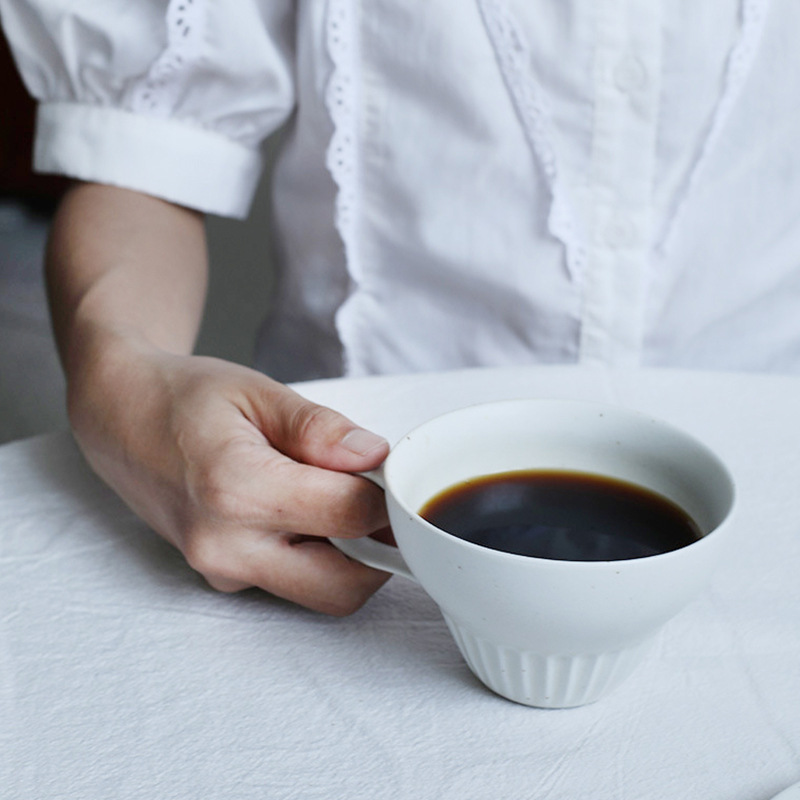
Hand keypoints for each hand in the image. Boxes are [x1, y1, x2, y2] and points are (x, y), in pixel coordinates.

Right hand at [69, 342, 391, 614]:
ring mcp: (221, 569)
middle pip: (344, 585)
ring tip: (341, 499)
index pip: (350, 517)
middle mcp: (226, 545)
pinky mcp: (221, 577)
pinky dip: (319, 556)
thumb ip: (320, 429)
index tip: (394, 475)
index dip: (388, 497)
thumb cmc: (186, 397)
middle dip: (380, 550)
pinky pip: (292, 583)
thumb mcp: (259, 393)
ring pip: (321, 593)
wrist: (122, 416)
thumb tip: (375, 458)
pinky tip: (306, 511)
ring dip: (352, 558)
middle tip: (386, 504)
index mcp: (237, 490)